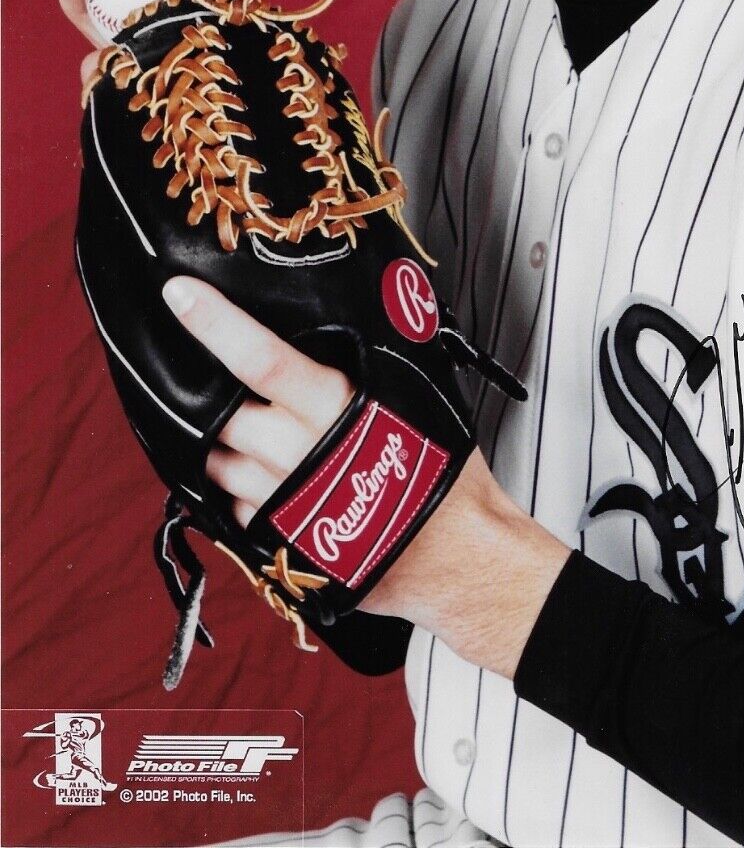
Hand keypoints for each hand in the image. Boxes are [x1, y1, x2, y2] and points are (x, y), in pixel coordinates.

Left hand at [161, 272, 570, 672]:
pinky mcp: (272, 540)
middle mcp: (298, 451)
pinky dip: (243, 491)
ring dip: (229, 447)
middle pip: (223, 413)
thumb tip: (347, 327)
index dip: (216, 324)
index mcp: (335, 406)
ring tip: (271, 441)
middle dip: (219, 400)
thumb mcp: (415, 402)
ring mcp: (280, 500)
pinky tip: (281, 485)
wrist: (454, 556)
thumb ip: (370, 368)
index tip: (181, 294)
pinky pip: (235, 505)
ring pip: (219, 462)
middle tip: (236, 390)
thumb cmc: (442, 475)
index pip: (261, 357)